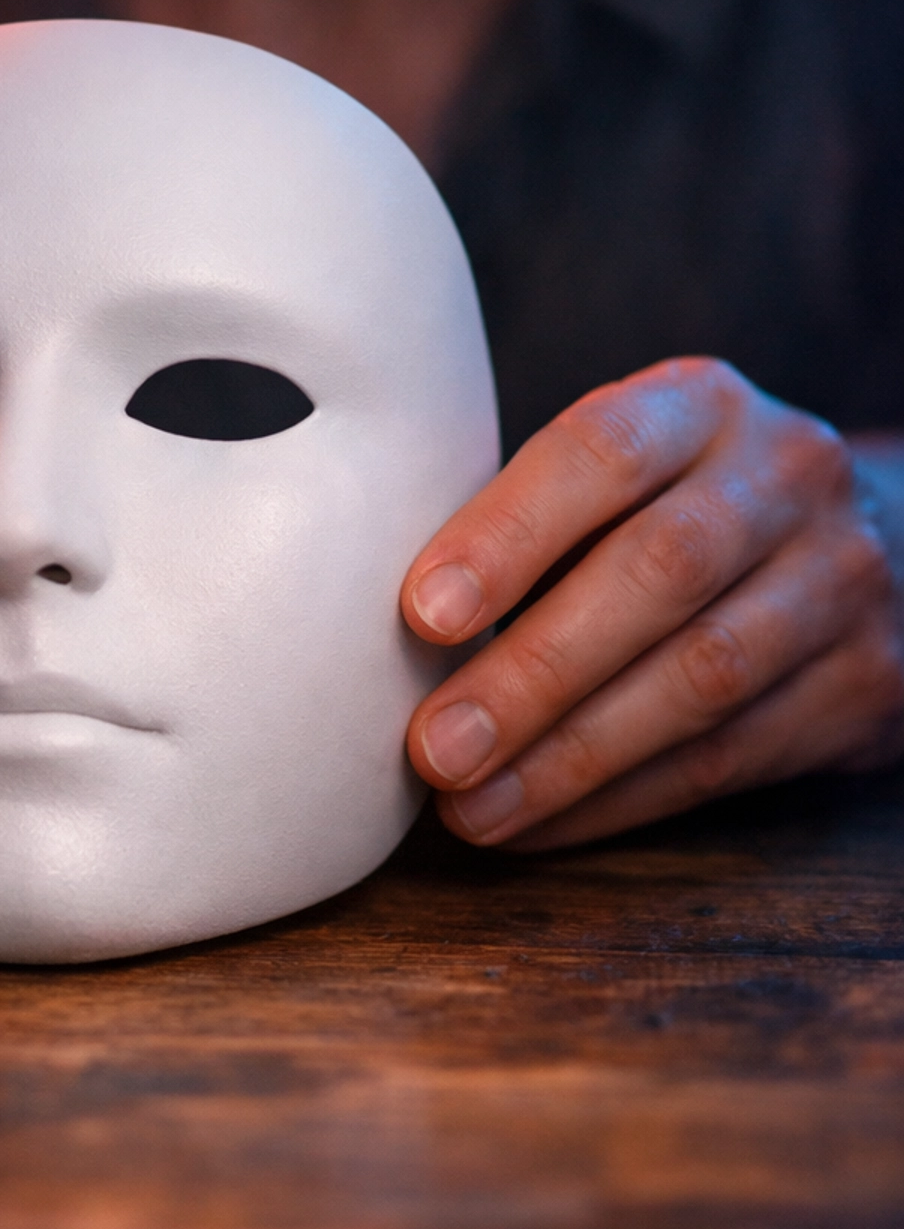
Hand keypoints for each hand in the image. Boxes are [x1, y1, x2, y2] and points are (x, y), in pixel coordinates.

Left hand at [402, 359, 903, 850]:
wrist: (873, 537)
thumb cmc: (684, 503)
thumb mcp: (630, 468)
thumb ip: (533, 513)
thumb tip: (374, 611)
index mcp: (700, 406)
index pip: (601, 453)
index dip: (508, 533)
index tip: (423, 614)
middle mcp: (785, 477)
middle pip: (657, 574)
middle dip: (533, 672)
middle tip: (434, 747)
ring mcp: (840, 579)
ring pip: (700, 678)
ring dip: (571, 757)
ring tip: (471, 806)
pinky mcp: (868, 682)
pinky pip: (733, 755)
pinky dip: (622, 799)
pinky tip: (539, 822)